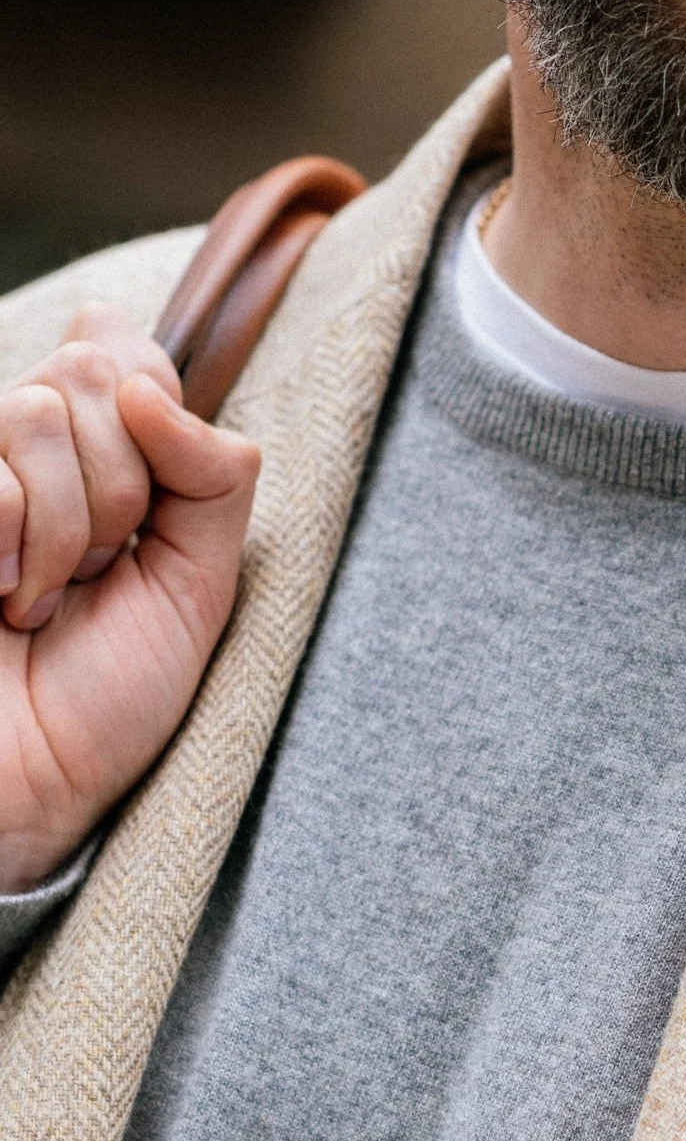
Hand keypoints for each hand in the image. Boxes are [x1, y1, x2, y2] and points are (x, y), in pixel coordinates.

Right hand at [0, 304, 259, 892]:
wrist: (28, 790)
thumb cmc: (104, 702)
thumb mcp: (199, 588)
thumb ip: (211, 478)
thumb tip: (146, 384)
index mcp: (93, 457)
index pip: (123, 351)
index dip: (151, 408)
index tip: (149, 510)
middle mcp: (20, 451)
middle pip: (89, 374)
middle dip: (120, 489)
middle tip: (96, 571)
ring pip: (37, 412)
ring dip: (66, 530)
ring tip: (40, 599)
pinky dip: (13, 547)